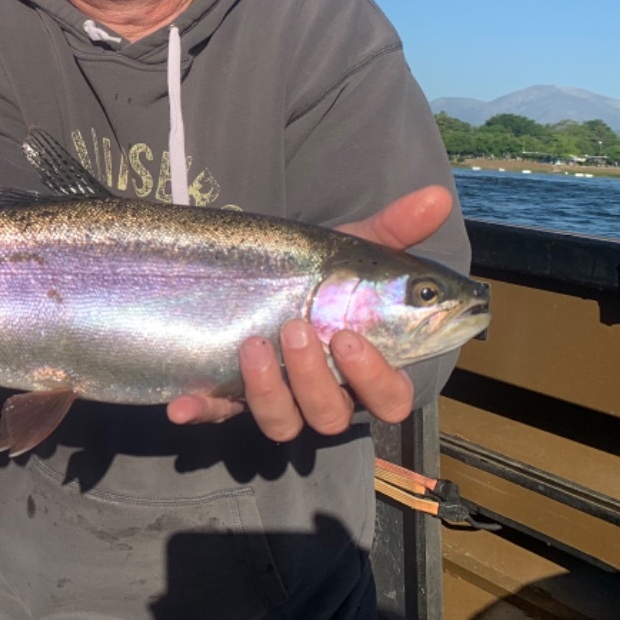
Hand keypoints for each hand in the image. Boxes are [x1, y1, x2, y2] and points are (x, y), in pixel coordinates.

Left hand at [167, 184, 453, 436]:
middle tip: (296, 329)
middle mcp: (323, 393)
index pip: (390, 397)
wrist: (261, 274)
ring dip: (268, 390)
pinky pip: (213, 416)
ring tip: (252, 343)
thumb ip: (396, 229)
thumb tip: (439, 196)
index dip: (374, 378)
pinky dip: (198, 412)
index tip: (348, 337)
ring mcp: (276, 399)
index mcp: (364, 367)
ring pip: (282, 424)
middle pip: (331, 416)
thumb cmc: (321, 275)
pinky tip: (180, 404)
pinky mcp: (227, 397)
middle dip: (313, 378)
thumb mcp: (352, 250)